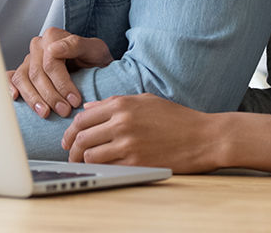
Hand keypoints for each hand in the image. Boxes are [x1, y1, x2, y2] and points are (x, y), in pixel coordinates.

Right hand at [8, 27, 112, 118]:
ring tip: (46, 113)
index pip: (51, 63)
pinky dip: (10, 87)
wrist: (95, 67)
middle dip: (50, 95)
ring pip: (23, 79)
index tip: (75, 100)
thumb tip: (53, 49)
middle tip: (65, 111)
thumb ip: (76, 45)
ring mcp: (29, 59)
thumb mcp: (95, 49)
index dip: (62, 84)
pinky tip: (15, 98)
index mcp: (53, 36)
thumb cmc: (95, 58)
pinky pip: (11, 78)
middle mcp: (38, 46)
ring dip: (33, 99)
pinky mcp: (24, 72)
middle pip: (37, 73)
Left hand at [60, 93, 220, 173]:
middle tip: (71, 155)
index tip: (68, 139)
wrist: (203, 137)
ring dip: (84, 161)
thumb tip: (88, 108)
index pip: (83, 118)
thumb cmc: (175, 118)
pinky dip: (101, 169)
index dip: (70, 131)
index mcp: (122, 104)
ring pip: (90, 155)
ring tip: (85, 164)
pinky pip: (108, 167)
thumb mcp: (144, 101)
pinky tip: (102, 169)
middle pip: (81, 138)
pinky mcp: (136, 162)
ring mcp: (128, 143)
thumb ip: (114, 103)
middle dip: (71, 149)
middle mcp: (121, 122)